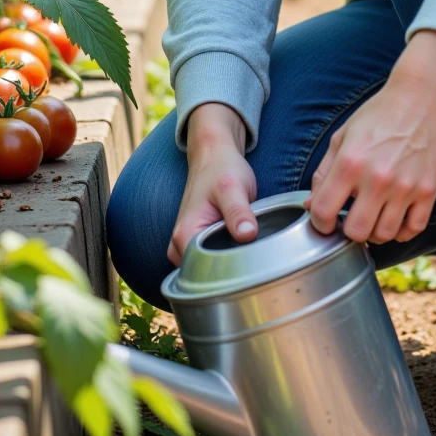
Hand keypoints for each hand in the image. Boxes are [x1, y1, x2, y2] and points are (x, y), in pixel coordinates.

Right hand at [168, 102, 257, 265]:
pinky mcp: (196, 245)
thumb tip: (246, 234)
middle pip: (202, 279)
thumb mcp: (233, 187)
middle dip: (228, 277)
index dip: (226, 277)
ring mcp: (186, 247)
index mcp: (184, 236)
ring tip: (252, 260)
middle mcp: (179, 246)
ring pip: (206, 273)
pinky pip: (209, 264)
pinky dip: (225, 262)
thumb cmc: (222, 169)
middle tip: (257, 268)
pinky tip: (244, 255)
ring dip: (227, 270)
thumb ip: (238, 211)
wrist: (215, 156)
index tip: (251, 274)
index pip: (200, 275)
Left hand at [304, 30, 435, 246]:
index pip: (324, 212)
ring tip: (374, 216)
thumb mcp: (343, 136)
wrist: (423, 97)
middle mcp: (378, 179)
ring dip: (376, 231)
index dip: (319, 223)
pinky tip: (396, 217)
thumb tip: (311, 204)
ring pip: (385, 235)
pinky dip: (402, 230)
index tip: (325, 220)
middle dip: (348, 230)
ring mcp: (406, 187)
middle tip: (352, 218)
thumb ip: (324, 172)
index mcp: (350, 163)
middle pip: (356, 232)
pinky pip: (414, 229)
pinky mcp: (429, 190)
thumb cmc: (381, 113)